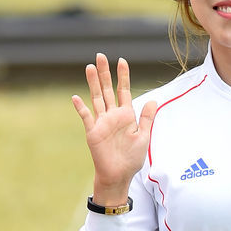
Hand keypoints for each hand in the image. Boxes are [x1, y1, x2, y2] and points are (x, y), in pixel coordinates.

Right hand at [72, 53, 156, 203]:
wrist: (119, 175)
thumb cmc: (132, 159)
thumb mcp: (143, 137)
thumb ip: (146, 118)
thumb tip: (154, 100)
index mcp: (126, 116)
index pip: (123, 91)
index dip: (123, 76)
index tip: (122, 60)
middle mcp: (112, 116)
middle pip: (108, 90)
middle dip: (105, 73)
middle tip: (100, 56)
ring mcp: (101, 122)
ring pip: (97, 98)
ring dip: (93, 83)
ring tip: (89, 67)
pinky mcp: (93, 132)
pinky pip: (86, 117)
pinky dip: (81, 108)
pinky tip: (76, 97)